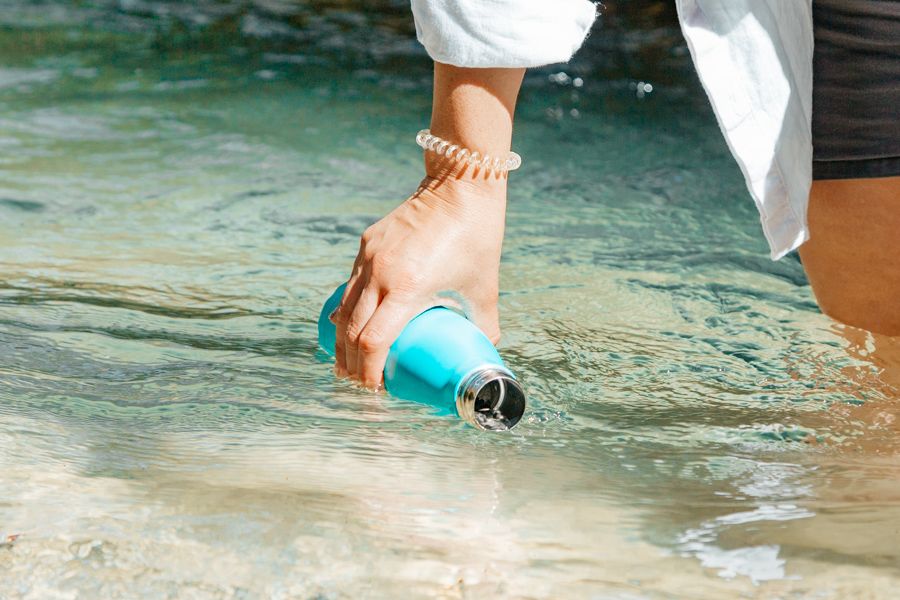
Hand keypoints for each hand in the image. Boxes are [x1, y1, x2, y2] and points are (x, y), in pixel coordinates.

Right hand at [333, 177, 506, 387]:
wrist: (460, 188)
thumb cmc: (477, 240)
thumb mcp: (485, 290)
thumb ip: (483, 326)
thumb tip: (481, 354)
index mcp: (409, 288)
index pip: (373, 341)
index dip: (368, 372)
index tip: (374, 390)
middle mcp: (381, 273)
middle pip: (350, 332)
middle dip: (351, 364)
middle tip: (357, 384)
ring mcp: (369, 257)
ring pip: (344, 309)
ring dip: (342, 341)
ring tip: (348, 363)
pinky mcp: (367, 244)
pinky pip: (351, 285)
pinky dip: (348, 310)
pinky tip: (350, 325)